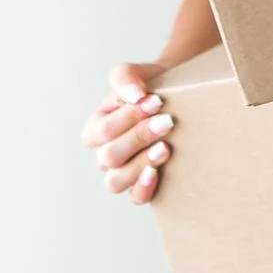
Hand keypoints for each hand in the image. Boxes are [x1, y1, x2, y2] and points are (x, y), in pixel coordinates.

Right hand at [80, 61, 173, 204]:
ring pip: (115, 181)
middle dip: (140, 137)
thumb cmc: (148, 88)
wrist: (176, 96)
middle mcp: (103, 154)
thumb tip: (135, 94)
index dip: (128, 118)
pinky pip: (134, 197)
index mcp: (95, 129)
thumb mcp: (133, 74)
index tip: (157, 101)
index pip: (103, 131)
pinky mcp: (140, 185)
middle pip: (110, 156)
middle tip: (168, 121)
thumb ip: (125, 77)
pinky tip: (156, 172)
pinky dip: (143, 188)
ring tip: (165, 147)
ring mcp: (120, 173)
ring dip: (141, 163)